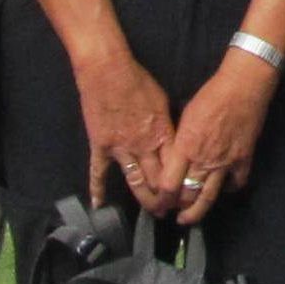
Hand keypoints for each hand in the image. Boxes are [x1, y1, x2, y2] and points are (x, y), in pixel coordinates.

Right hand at [78, 51, 178, 216]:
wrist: (107, 70)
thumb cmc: (138, 81)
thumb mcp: (163, 101)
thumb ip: (169, 124)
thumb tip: (177, 139)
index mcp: (162, 133)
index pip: (176, 167)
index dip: (182, 184)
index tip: (186, 195)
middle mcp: (145, 145)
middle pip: (158, 179)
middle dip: (166, 198)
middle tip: (170, 210)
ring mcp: (122, 148)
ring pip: (136, 181)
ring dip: (145, 199)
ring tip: (152, 212)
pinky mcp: (101, 146)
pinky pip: (99, 172)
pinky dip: (98, 189)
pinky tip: (99, 205)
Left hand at [157, 53, 276, 224]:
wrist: (243, 88)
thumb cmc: (210, 96)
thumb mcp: (184, 116)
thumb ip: (179, 142)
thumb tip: (173, 158)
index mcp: (185, 147)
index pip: (168, 184)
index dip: (161, 199)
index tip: (158, 203)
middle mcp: (203, 160)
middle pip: (187, 195)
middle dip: (176, 207)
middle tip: (170, 212)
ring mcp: (225, 163)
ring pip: (209, 197)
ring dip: (197, 211)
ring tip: (189, 219)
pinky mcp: (243, 161)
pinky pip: (235, 184)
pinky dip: (228, 190)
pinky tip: (222, 190)